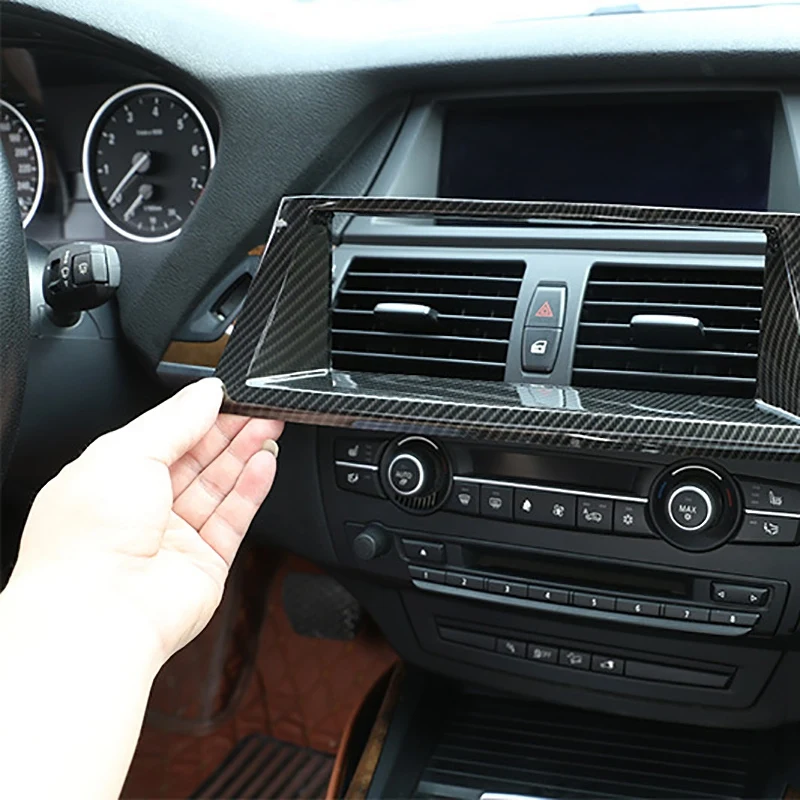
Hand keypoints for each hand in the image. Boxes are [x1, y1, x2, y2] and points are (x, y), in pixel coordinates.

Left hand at [10, 377, 282, 665]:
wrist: (99, 614)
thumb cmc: (88, 539)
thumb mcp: (127, 451)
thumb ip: (174, 419)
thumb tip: (206, 393)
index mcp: (111, 479)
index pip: (165, 438)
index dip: (200, 416)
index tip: (230, 398)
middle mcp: (142, 509)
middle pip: (198, 461)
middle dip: (230, 432)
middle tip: (261, 412)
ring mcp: (174, 539)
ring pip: (219, 487)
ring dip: (246, 456)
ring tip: (271, 430)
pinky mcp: (205, 564)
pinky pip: (234, 518)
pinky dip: (252, 490)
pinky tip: (265, 464)